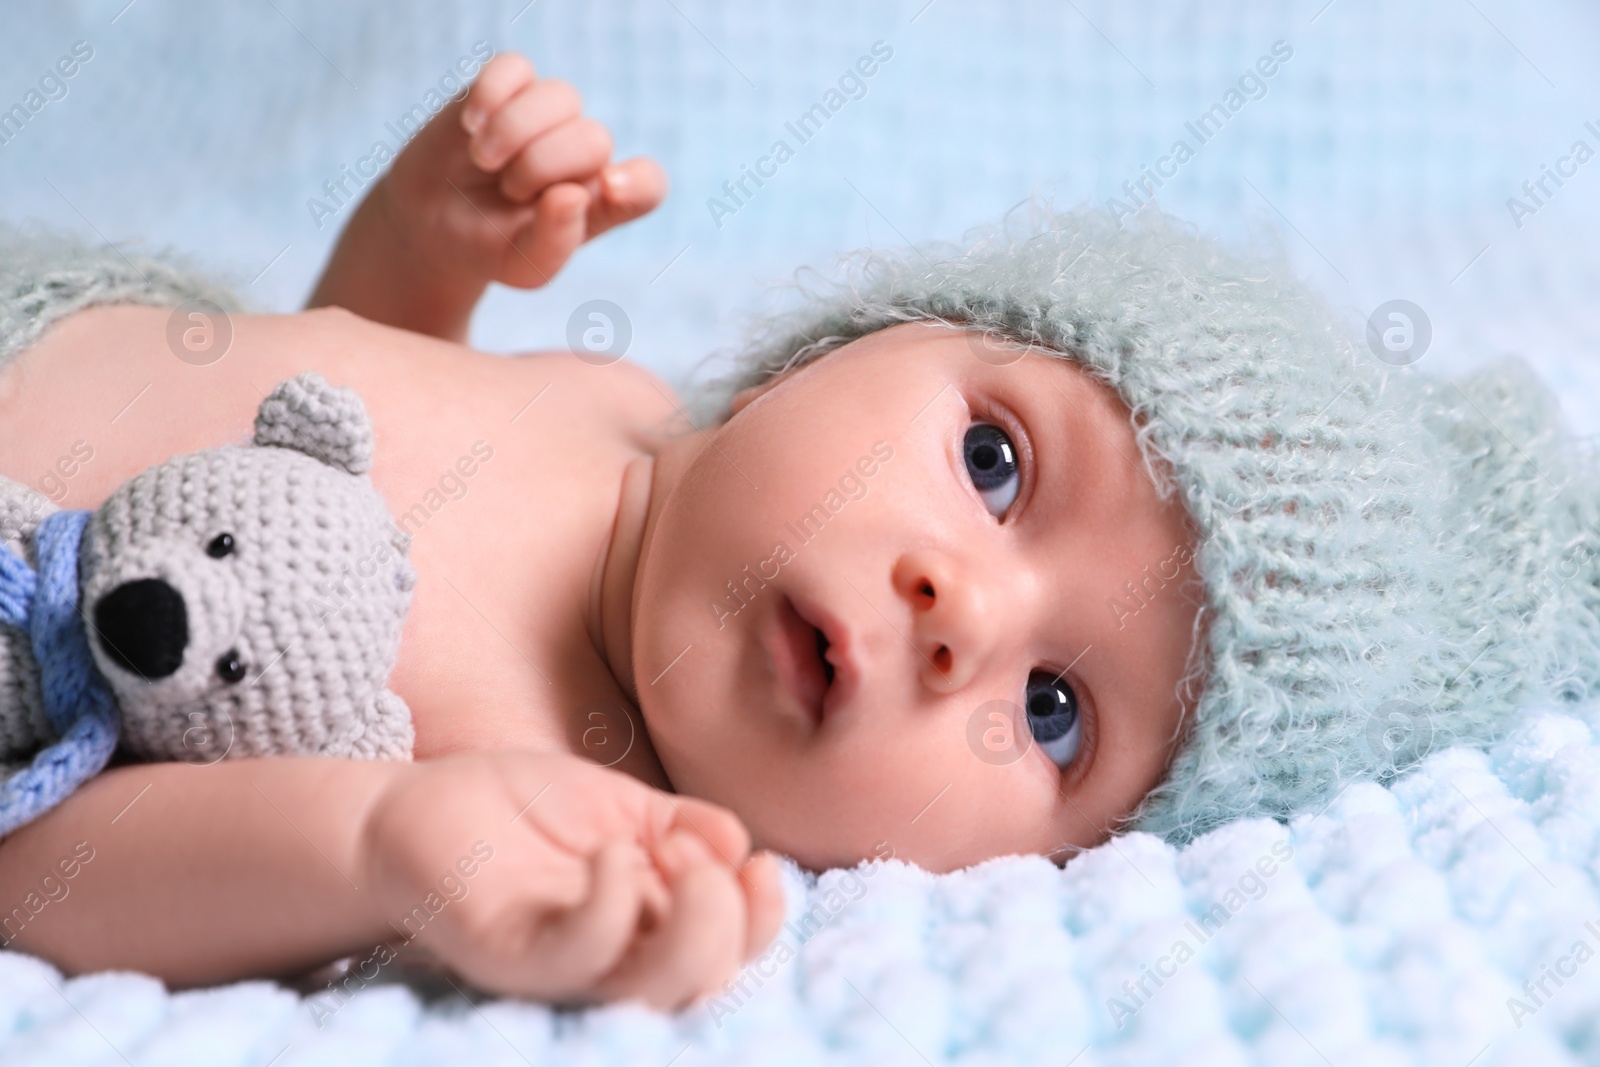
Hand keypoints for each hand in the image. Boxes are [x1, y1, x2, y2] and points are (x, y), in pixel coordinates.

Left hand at [357, 750, 784, 1008]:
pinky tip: (608, 854)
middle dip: (733, 920)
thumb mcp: (622, 806)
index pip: (735, 951)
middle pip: (707, 983)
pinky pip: (578, 956)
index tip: (756, 862)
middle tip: (695, 858)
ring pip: (655, 990)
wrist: (420, 804)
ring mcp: (564, 964)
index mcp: (652, 924)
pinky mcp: (510, 954)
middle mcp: (617, 958)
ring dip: (694, 926)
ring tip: (671, 858)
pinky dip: (613, 907)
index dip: (766, 916)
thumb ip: (685, 822)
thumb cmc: (521, 811)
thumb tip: (740, 848)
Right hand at [381, 52, 666, 288]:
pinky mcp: (509, 89)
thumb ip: (554, 241)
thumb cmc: (489, 248)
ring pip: (561, 97)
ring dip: (515, 130)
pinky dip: (491, 93)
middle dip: (543, 165)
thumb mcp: (522, 265)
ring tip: (483, 160)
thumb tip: (571, 195)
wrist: (432, 224)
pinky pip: (516, 67)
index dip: (638, 183)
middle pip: (595, 138)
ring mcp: (549, 118)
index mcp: (602, 202)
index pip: (648, 185)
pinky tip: (470, 124)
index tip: (608, 190)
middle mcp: (584, 156)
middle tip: (508, 190)